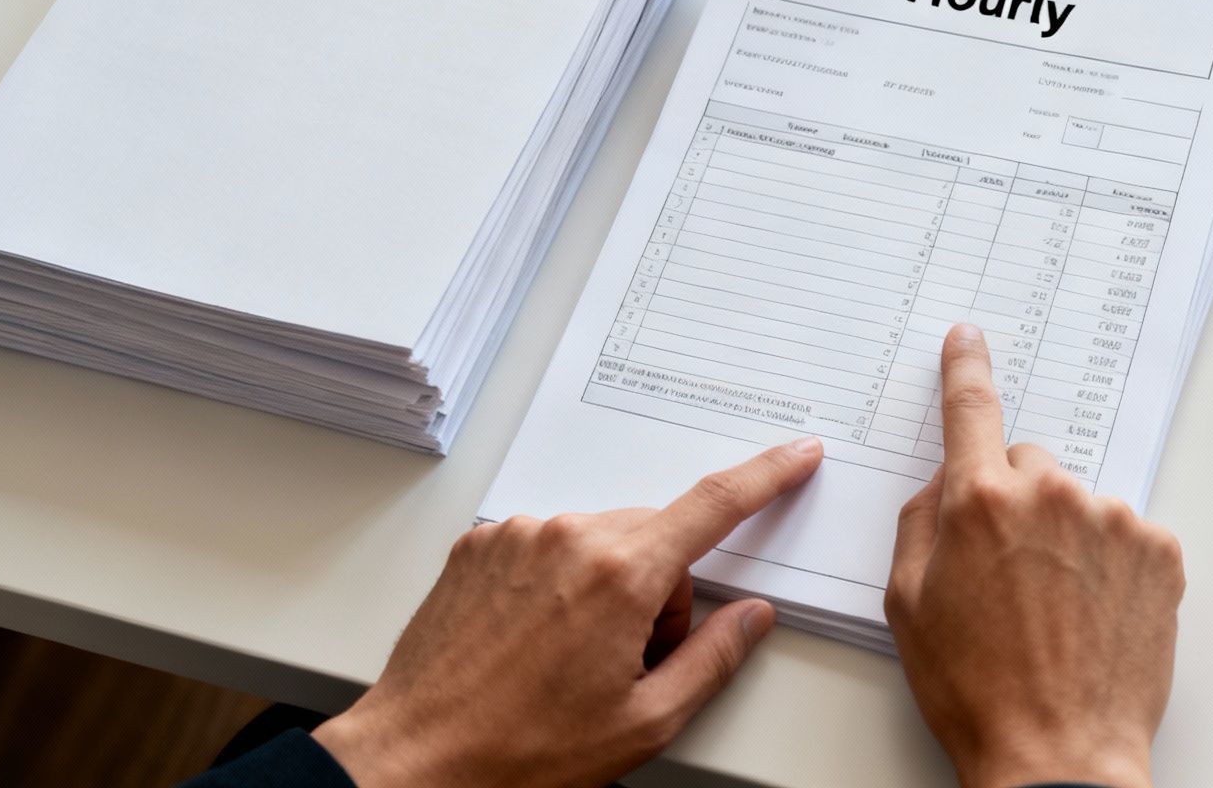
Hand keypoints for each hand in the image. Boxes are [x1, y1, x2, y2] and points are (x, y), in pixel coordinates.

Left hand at [313, 437, 824, 787]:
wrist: (416, 760)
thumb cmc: (521, 751)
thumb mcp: (644, 722)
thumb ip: (713, 659)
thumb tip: (750, 617)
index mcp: (620, 575)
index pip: (715, 505)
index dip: (767, 477)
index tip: (797, 455)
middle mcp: (568, 536)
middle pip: (654, 538)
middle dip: (660, 591)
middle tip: (628, 663)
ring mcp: (517, 535)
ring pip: (600, 541)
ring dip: (605, 587)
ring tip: (567, 660)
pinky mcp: (480, 544)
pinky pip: (547, 544)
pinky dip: (557, 583)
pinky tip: (533, 641)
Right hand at [886, 324, 1184, 787]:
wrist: (1059, 755)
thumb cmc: (977, 690)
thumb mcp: (908, 603)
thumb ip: (921, 522)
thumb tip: (947, 486)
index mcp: (980, 501)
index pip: (970, 409)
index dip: (966, 368)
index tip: (969, 339)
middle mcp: (1052, 495)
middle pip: (1028, 466)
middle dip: (1015, 503)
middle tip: (1007, 576)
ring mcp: (1113, 520)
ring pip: (1078, 504)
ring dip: (1067, 539)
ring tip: (1055, 613)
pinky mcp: (1161, 552)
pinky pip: (1125, 534)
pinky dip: (1110, 564)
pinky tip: (1092, 615)